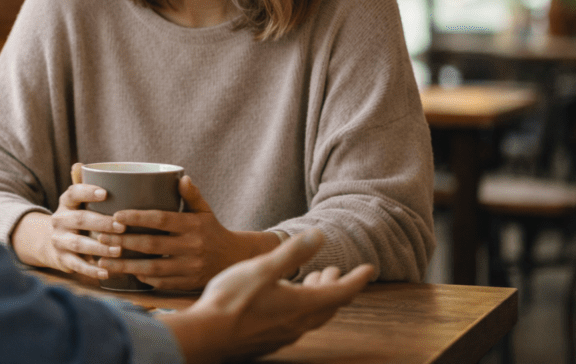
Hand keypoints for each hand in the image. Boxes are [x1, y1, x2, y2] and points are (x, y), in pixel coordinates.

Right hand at [12, 163, 125, 279]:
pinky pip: (77, 265)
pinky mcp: (62, 260)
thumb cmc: (76, 217)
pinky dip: (92, 270)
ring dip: (100, 247)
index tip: (105, 193)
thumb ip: (83, 185)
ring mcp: (59, 241)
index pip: (73, 193)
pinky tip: (107, 271)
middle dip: (101, 223)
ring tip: (119, 250)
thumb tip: (80, 164)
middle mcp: (59, 220)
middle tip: (122, 226)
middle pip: (79, 219)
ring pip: (79, 243)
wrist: (50, 242)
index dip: (87, 192)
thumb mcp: (77, 201)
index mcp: (65, 202)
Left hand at [95, 176, 279, 289]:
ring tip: (103, 260)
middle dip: (123, 242)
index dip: (137, 218)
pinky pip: (160, 282)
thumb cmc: (212, 230)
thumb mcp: (205, 210)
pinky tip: (124, 273)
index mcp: (193, 225)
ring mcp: (189, 267)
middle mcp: (191, 247)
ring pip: (151, 269)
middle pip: (151, 245)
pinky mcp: (186, 283)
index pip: (161, 220)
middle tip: (100, 237)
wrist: (234, 259)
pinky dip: (141, 279)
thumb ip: (192, 195)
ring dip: (125, 265)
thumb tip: (181, 177)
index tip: (116, 216)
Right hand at [157, 230, 373, 363]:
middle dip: (336, 286)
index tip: (369, 269)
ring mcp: (283, 334)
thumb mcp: (263, 268)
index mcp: (302, 305)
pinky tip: (284, 300)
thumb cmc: (232, 300)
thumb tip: (320, 236)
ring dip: (318, 297)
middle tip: (334, 270)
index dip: (358, 279)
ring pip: (312, 316)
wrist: (206, 336)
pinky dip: (301, 308)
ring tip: (311, 281)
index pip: (342, 293)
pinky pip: (295, 323)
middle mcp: (298, 323)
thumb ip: (292, 253)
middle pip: (329, 306)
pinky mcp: (268, 340)